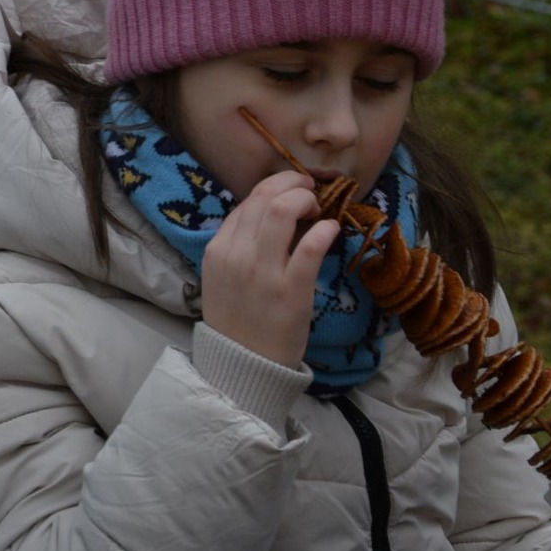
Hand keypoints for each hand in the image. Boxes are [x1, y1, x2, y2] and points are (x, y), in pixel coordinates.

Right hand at [200, 171, 339, 368]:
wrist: (242, 366)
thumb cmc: (238, 320)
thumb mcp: (224, 277)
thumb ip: (241, 245)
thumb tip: (276, 214)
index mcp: (218, 249)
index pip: (248, 201)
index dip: (275, 188)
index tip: (293, 193)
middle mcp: (236, 255)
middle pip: (264, 197)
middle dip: (292, 184)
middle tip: (310, 192)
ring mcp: (262, 273)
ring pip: (282, 211)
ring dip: (305, 199)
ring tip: (318, 208)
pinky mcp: (291, 291)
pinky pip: (309, 248)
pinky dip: (325, 231)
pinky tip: (332, 230)